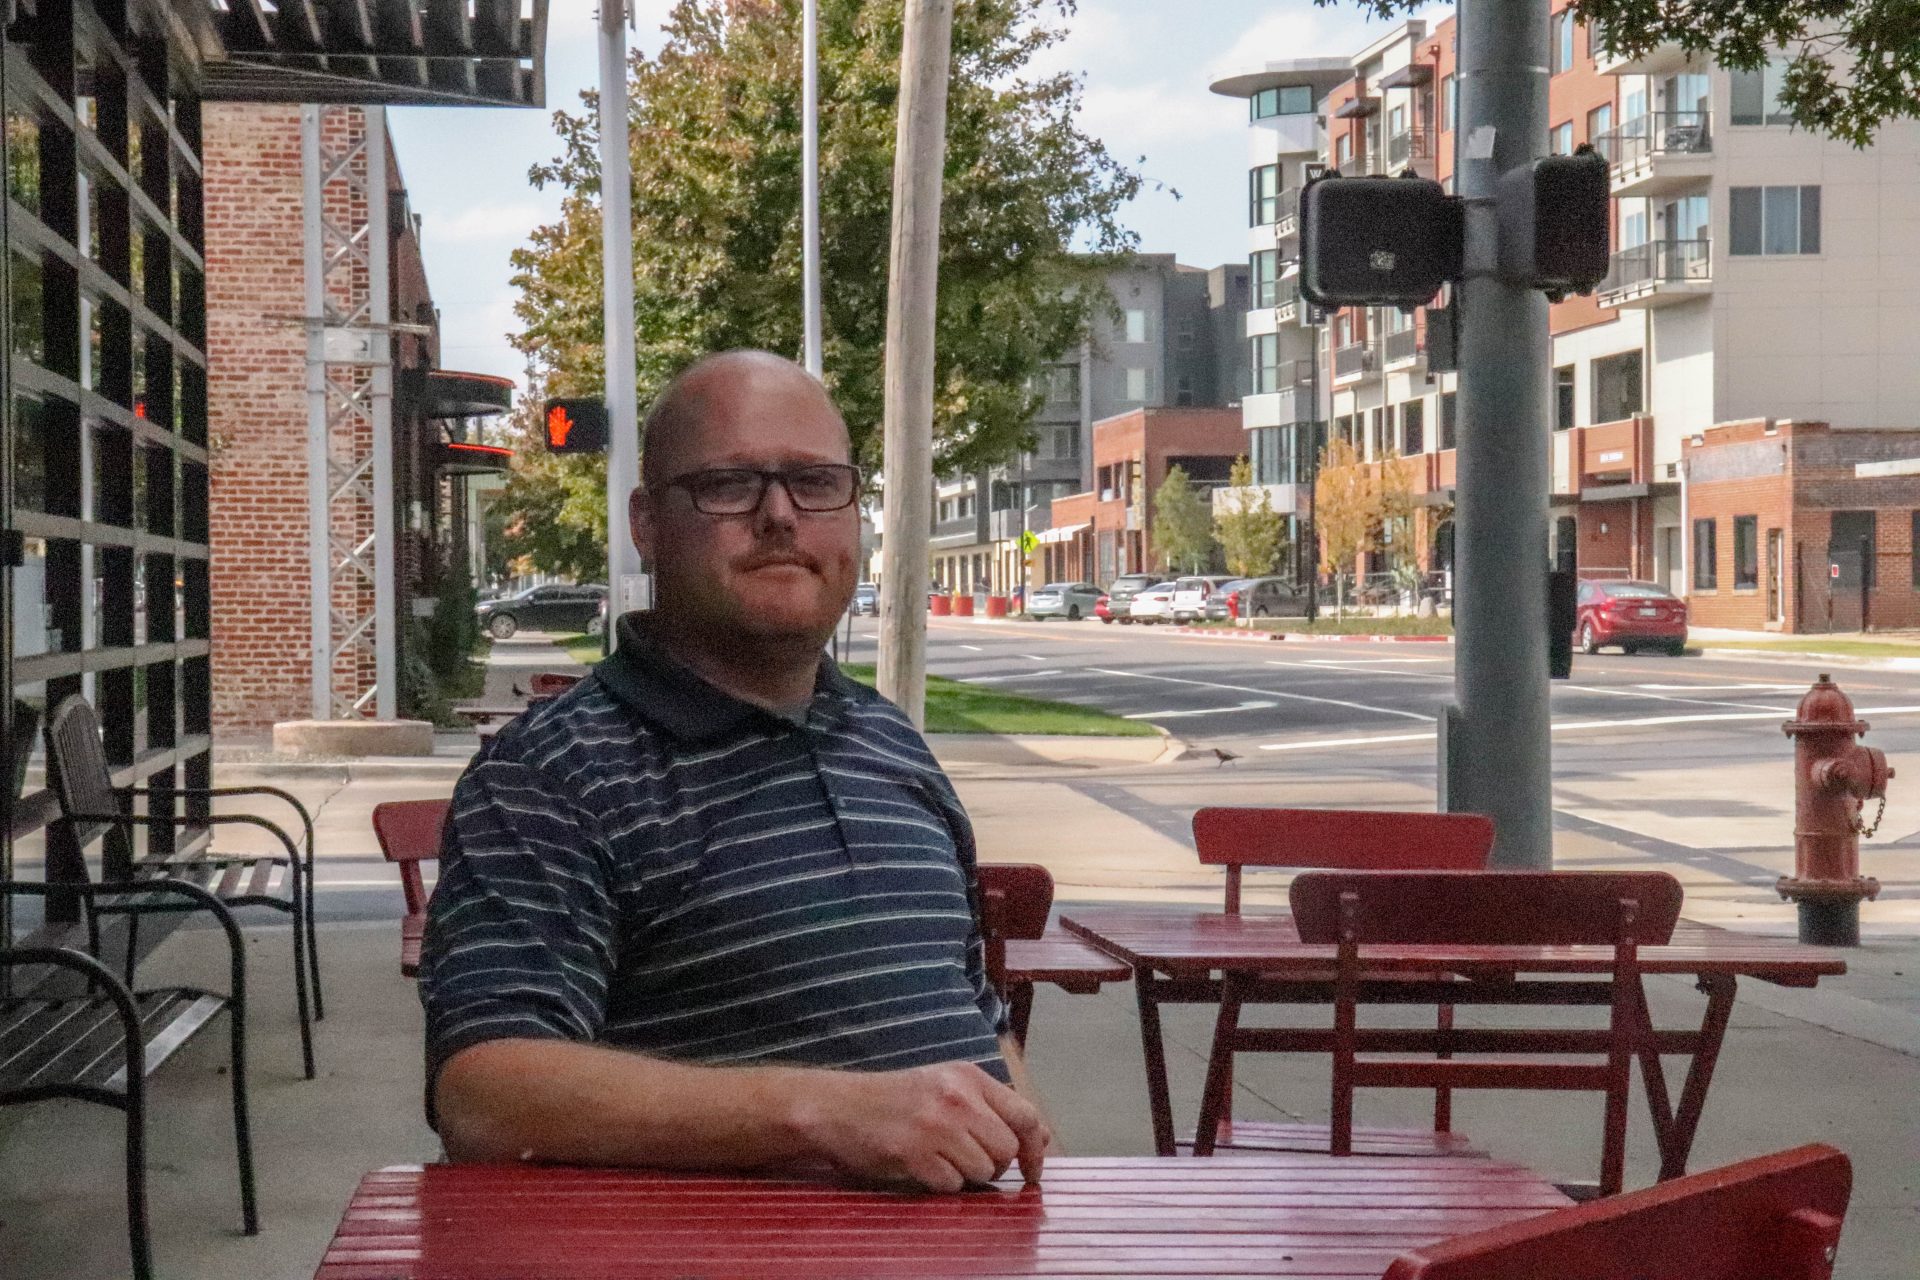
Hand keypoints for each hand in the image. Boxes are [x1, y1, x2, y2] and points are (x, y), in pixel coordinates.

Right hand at [792, 1062, 1050, 1192]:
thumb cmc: (894, 1100)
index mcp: (968, 1077)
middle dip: (995, 1165)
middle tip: (969, 1161)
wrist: (837, 1107)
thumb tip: (1042, 1136)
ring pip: (983, 1171)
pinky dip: (941, 1184)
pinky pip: (952, 1185)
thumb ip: (994, 1108)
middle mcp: (957, 1097)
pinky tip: (922, 1167)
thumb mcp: (947, 1087)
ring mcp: (935, 1125)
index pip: (1025, 1115)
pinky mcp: (914, 1153)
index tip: (1033, 1169)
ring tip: (940, 1160)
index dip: (1035, 1149)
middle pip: (1007, 1149)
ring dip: (967, 1176)